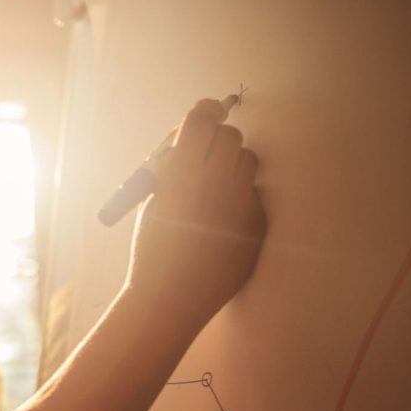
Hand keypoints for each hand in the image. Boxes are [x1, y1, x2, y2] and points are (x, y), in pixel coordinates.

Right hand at [125, 99, 266, 326]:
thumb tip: (191, 138)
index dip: (203, 113)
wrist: (172, 296)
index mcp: (181, 173)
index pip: (202, 118)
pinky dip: (239, 200)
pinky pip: (253, 194)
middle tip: (203, 157)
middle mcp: (216, 180)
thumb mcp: (152, 199)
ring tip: (213, 192)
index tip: (203, 115)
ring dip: (232, 166)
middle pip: (230, 134)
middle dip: (216, 140)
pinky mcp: (259, 220)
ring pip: (248, 160)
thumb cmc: (152, 248)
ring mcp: (243, 201)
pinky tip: (221, 224)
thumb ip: (171, 166)